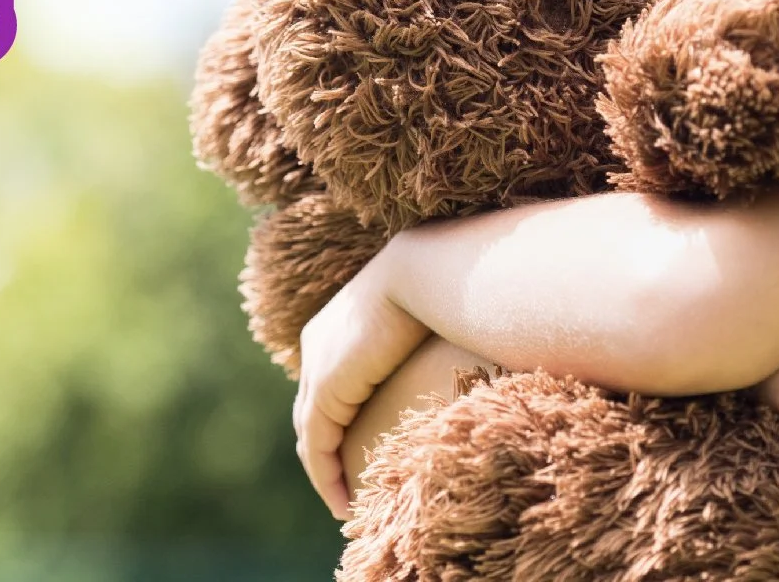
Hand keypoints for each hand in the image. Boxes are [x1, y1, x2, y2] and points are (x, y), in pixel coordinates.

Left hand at [293, 251, 431, 520]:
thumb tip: (466, 346)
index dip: (339, 420)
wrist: (429, 274)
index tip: (358, 453)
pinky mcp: (326, 390)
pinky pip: (317, 444)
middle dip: (326, 452)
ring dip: (324, 473)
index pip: (328, 383)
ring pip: (311, 433)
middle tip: (346, 488)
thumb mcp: (432, 318)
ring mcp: (317, 366)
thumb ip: (432, 339)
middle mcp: (318, 345)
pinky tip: (343, 503)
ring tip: (345, 505)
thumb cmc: (448, 289)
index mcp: (338, 325)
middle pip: (313, 410)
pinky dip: (325, 477)